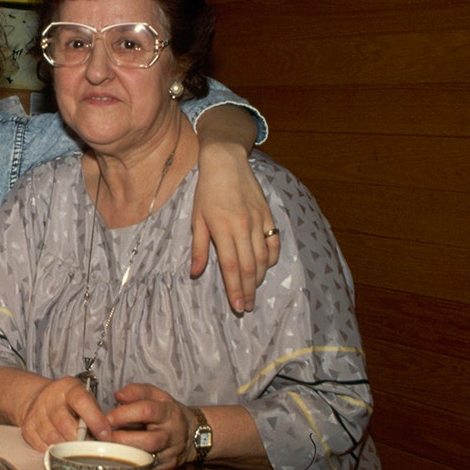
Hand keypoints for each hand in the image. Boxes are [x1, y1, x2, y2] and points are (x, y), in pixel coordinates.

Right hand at [17, 376, 109, 451]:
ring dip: (67, 448)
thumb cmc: (70, 403)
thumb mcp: (85, 400)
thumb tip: (107, 439)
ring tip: (75, 448)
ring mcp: (36, 413)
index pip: (81, 402)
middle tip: (91, 449)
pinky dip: (54, 451)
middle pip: (65, 424)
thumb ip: (95, 415)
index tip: (105, 436)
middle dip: (80, 440)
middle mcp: (50, 398)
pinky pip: (42, 446)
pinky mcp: (27, 428)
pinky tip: (60, 446)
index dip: (95, 420)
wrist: (40, 399)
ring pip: (53, 438)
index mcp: (68, 388)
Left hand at [103, 383, 194, 469]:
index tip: (106, 418)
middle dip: (123, 439)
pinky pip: (148, 468)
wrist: (191, 432)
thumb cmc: (165, 411)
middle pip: (149, 440)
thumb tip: (118, 395)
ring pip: (148, 458)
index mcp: (168, 412)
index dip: (124, 414)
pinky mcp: (168, 466)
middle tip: (104, 437)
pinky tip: (118, 459)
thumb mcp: (155, 395)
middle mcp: (172, 434)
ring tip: (108, 448)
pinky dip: (132, 464)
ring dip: (125, 454)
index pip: (147, 411)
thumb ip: (136, 391)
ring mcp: (171, 452)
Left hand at [190, 140, 279, 311]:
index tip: (237, 306)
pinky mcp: (268, 215)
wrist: (226, 162)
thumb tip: (196, 273)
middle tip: (247, 307)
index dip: (234, 289)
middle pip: (248, 267)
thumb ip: (198, 247)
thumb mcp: (196, 218)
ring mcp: (258, 221)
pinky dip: (271, 258)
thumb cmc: (206, 191)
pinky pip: (274, 242)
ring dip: (258, 278)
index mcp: (222, 229)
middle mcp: (243, 227)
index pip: (230, 266)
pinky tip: (265, 267)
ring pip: (262, 257)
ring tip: (253, 292)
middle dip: (248, 290)